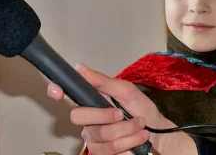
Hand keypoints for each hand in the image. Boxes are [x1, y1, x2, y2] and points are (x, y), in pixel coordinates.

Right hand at [46, 64, 195, 154]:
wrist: (159, 136)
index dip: (57, 91)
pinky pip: (110, 149)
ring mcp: (93, 140)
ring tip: (140, 127)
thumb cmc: (144, 111)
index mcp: (92, 103)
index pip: (68, 96)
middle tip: (123, 114)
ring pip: (100, 135)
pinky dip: (129, 142)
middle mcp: (88, 122)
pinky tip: (138, 139)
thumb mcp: (127, 92)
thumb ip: (104, 82)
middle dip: (105, 115)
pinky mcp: (101, 154)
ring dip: (126, 130)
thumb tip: (80, 68)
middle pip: (78, 117)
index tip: (56, 90)